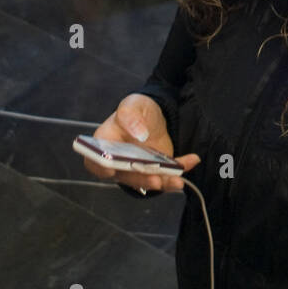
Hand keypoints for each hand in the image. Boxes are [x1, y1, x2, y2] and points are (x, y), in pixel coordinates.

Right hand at [84, 94, 199, 193]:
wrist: (152, 116)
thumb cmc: (135, 111)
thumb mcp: (131, 106)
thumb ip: (130, 116)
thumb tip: (139, 134)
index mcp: (104, 144)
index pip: (96, 160)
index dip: (101, 167)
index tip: (112, 169)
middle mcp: (119, 162)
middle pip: (125, 175)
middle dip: (141, 178)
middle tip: (156, 179)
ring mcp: (138, 168)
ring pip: (148, 180)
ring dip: (163, 182)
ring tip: (177, 181)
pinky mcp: (155, 170)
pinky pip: (167, 174)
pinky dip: (180, 169)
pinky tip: (191, 160)